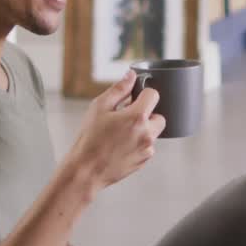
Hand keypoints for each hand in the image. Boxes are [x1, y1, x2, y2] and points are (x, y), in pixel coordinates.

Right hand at [65, 71, 165, 188]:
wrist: (86, 170)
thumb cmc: (90, 138)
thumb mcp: (99, 107)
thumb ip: (119, 89)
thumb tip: (131, 75)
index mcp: (137, 117)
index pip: (154, 95)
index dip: (143, 94)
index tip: (133, 99)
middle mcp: (147, 133)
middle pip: (159, 115)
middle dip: (146, 114)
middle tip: (126, 118)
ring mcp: (148, 148)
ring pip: (154, 132)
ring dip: (143, 129)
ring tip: (121, 133)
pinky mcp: (145, 160)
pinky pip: (148, 146)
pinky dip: (139, 143)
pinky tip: (121, 145)